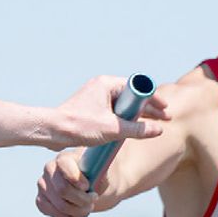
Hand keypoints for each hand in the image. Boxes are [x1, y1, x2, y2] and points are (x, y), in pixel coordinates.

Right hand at [37, 152, 97, 216]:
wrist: (88, 185)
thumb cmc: (95, 175)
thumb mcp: (101, 170)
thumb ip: (101, 168)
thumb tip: (99, 174)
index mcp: (63, 157)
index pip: (65, 167)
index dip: (77, 179)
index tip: (88, 187)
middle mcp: (49, 169)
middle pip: (62, 190)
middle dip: (81, 200)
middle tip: (93, 200)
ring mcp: (43, 186)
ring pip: (60, 206)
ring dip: (79, 211)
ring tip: (88, 208)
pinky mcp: (41, 201)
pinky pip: (55, 214)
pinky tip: (79, 215)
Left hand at [51, 76, 166, 148]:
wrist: (52, 132)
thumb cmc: (79, 126)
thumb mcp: (113, 129)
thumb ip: (137, 130)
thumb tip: (159, 130)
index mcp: (107, 84)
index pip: (138, 89)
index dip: (153, 99)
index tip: (164, 110)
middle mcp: (101, 87)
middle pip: (132, 97)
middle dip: (149, 109)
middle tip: (164, 120)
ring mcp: (95, 98)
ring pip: (123, 106)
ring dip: (138, 115)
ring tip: (152, 126)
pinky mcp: (91, 110)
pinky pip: (113, 112)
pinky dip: (125, 119)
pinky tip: (132, 130)